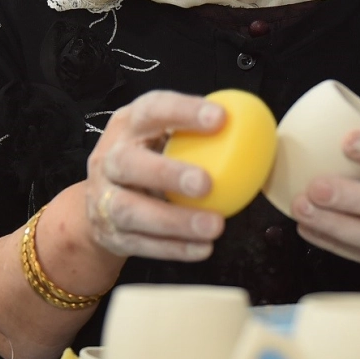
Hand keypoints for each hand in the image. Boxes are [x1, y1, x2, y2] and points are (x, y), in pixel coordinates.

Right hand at [82, 91, 226, 260]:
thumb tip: (258, 133)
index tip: (221, 118)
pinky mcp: (109, 233)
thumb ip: (198, 134)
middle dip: (166, 173)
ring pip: (130, 210)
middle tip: (206, 184)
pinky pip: (141, 244)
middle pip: (128, 163)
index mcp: (128, 125)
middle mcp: (109, 159)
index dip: (183, 112)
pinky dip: (173, 248)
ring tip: (214, 225)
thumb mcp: (163, 137)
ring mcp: (103, 198)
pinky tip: (203, 248)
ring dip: (174, 221)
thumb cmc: (149, 159)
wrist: (101, 200)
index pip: (152, 110)